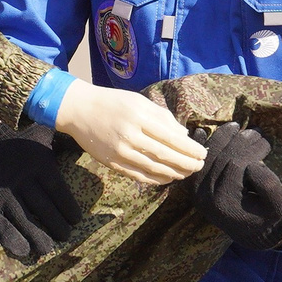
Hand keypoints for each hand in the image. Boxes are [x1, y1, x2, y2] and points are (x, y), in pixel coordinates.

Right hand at [0, 126, 83, 260]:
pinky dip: (10, 239)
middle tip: (65, 237)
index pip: (57, 190)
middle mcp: (21, 177)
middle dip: (57, 226)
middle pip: (43, 207)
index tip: (76, 221)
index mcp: (38, 163)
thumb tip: (91, 144)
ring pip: (23, 219)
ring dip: (37, 237)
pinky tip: (22, 251)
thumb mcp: (44, 135)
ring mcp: (2, 191)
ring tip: (47, 249)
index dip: (68, 208)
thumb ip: (65, 142)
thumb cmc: (24, 142)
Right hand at [54, 84, 204, 185]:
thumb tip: (184, 136)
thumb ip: (163, 118)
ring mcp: (120, 151)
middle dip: (186, 163)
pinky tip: (167, 178)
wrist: (79, 110)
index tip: (202, 154)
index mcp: (139, 116)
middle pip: (165, 155)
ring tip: (186, 173)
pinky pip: (138, 175)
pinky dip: (155, 179)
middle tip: (199, 167)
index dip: (189, 149)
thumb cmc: (113, 102)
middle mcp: (130, 135)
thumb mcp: (139, 102)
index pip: (171, 137)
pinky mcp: (112, 163)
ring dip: (174, 173)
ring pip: (153, 168)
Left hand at [189, 126, 281, 250]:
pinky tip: (202, 131)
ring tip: (239, 127)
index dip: (253, 149)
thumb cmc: (267, 217)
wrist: (251, 232)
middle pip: (221, 157)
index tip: (267, 143)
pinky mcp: (194, 187)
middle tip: (257, 132)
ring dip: (222, 137)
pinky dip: (198, 147)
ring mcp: (196, 191)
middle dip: (241, 140)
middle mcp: (205, 196)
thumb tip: (252, 166)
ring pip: (207, 155)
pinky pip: (195, 163)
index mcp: (225, 202)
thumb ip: (269, 186)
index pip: (235, 164)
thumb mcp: (278, 205)